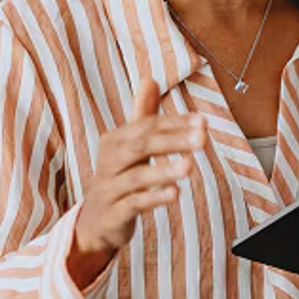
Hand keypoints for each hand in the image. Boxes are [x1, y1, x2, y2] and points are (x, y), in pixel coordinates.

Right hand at [68, 79, 205, 287]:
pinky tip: (175, 194)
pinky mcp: (113, 214)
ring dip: (163, 171)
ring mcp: (109, 188)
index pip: (147, 126)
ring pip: (136, 176)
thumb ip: (143, 114)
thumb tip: (150, 78)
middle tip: (202, 138)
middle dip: (172, 141)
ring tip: (190, 166)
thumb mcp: (130, 145)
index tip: (203, 122)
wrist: (95, 220)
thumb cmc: (119, 175)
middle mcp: (108, 161)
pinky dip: (153, 198)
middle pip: (140, 146)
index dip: (175, 123)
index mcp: (115, 140)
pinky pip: (133, 204)